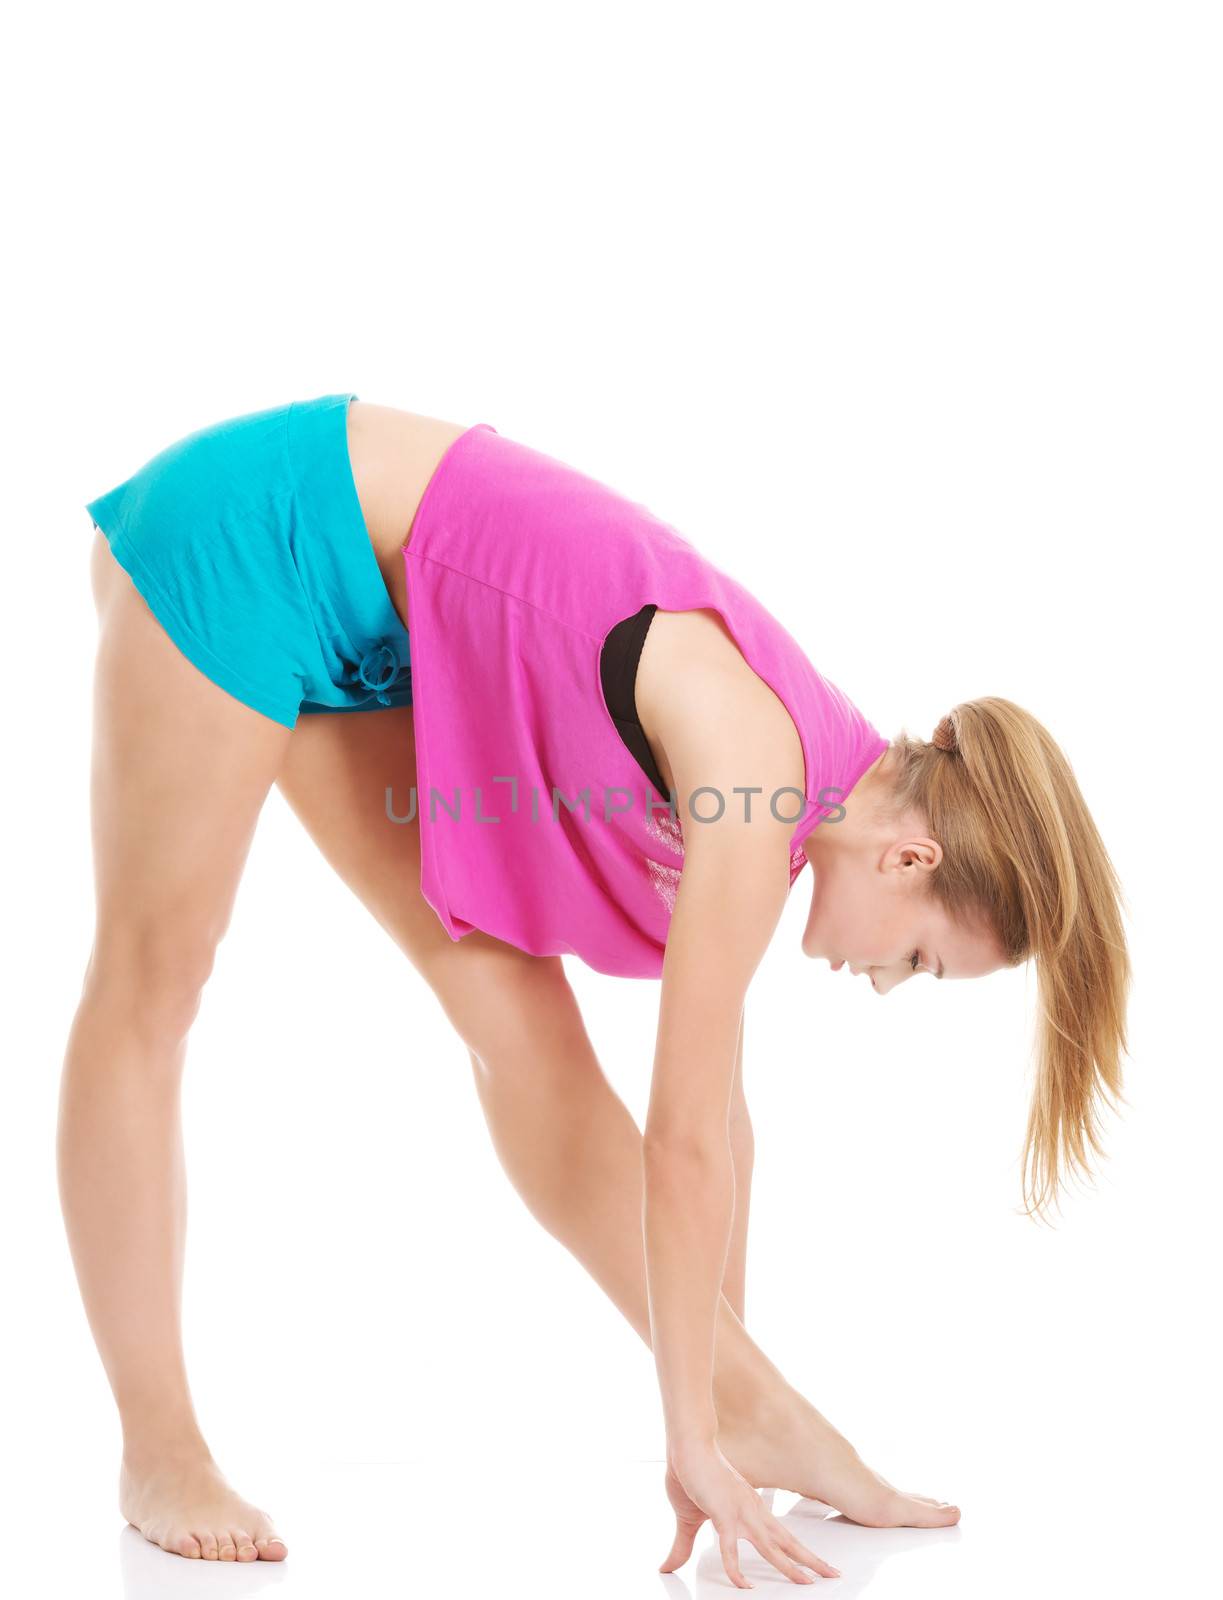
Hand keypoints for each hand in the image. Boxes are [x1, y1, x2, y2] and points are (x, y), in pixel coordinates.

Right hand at [660, 1440, 841, 1587]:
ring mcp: (741, 1513)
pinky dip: (738, 1570)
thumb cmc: (689, 1473)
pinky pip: (731, 1550)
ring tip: (808, 1584)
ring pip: (772, 1548)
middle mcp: (753, 1511)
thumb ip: (683, 1545)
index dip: (798, 1551)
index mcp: (751, 1508)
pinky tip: (744, 1586)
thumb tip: (668, 1565)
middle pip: (787, 1542)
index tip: (813, 1565)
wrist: (686, 1444)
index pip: (781, 1536)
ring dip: (791, 1567)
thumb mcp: (688, 1518)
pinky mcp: (723, 1515)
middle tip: (833, 1575)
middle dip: (810, 1561)